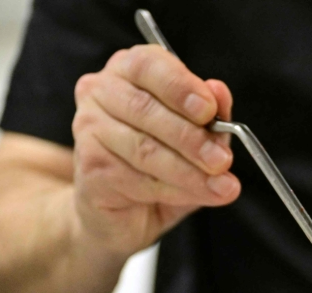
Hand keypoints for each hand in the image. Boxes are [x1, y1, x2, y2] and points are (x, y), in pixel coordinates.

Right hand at [71, 44, 239, 258]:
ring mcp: (88, 128)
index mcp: (129, 69)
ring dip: (188, 171)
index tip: (210, 110)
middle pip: (146, 110)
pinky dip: (172, 191)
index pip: (149, 65)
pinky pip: (135, 180)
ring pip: (143, 149)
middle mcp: (101, 91)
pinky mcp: (89, 166)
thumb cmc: (162, 163)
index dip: (181, 87)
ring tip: (221, 186)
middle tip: (223, 160)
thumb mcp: (197, 137)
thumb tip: (220, 94)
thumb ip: (210, 116)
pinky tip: (193, 196)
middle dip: (191, 138)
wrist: (126, 210)